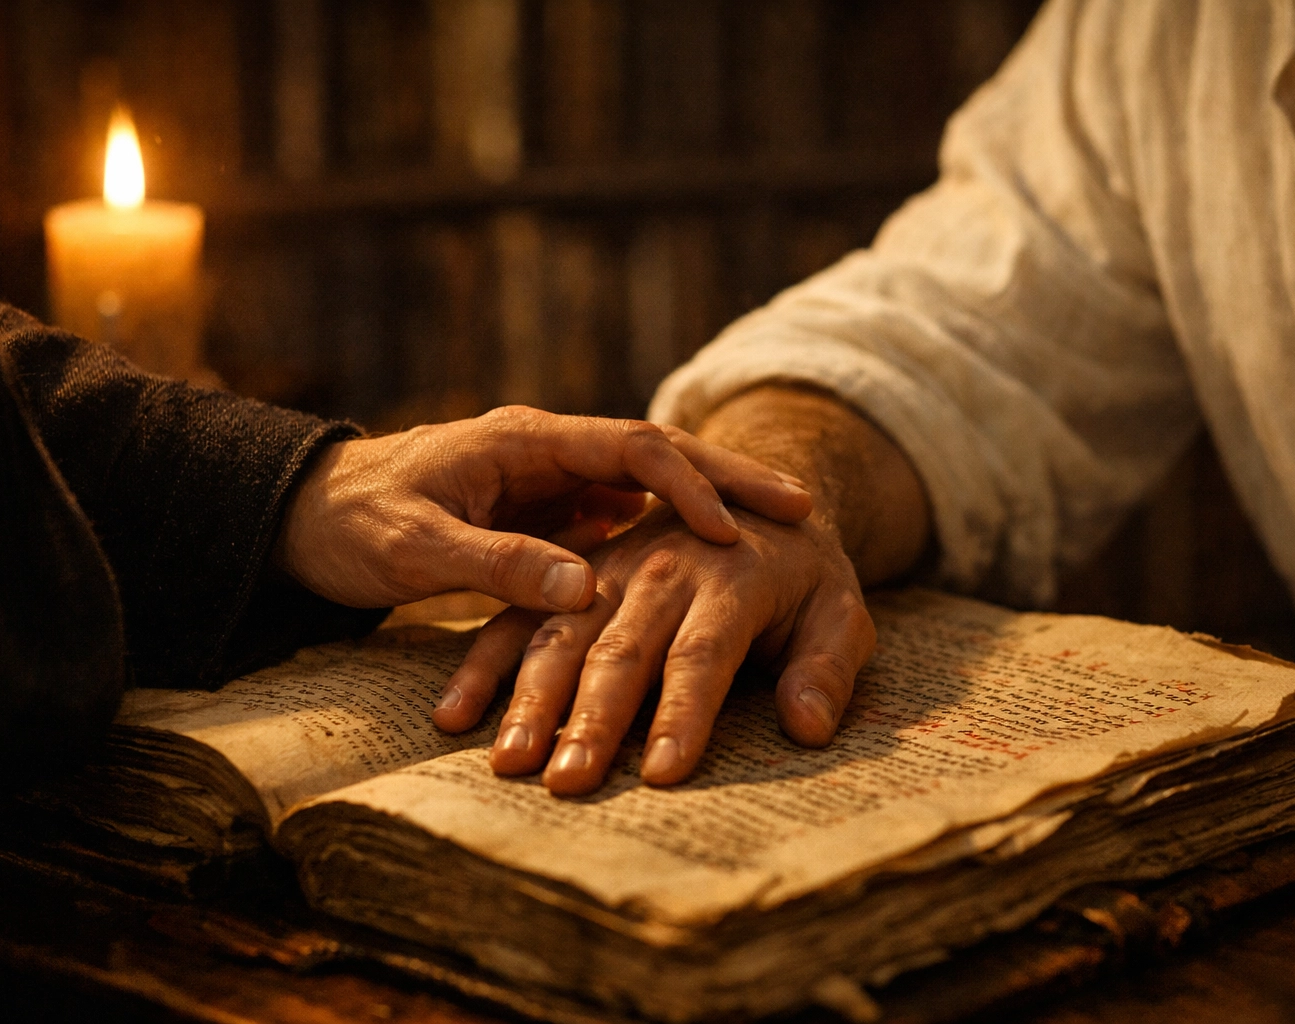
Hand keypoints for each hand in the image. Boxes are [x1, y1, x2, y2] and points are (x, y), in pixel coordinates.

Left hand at [274, 406, 811, 610]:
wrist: (302, 516)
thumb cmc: (351, 527)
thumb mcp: (414, 549)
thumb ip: (498, 564)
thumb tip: (589, 589)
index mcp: (522, 440)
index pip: (628, 445)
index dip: (688, 483)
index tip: (739, 527)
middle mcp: (545, 450)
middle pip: (657, 453)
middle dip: (727, 479)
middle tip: (800, 509)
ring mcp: (548, 480)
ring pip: (646, 484)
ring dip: (705, 506)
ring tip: (775, 535)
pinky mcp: (542, 512)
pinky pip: (621, 517)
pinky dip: (667, 534)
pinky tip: (707, 564)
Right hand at [432, 503, 877, 793]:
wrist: (752, 494)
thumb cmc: (805, 571)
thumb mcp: (842, 608)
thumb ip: (829, 665)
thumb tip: (808, 725)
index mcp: (732, 574)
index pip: (703, 655)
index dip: (682, 715)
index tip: (662, 776)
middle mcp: (661, 568)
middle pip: (621, 650)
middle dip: (592, 720)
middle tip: (568, 786)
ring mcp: (607, 570)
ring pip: (559, 635)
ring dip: (530, 701)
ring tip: (509, 764)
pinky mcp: (569, 577)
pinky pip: (516, 619)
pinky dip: (482, 667)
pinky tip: (452, 719)